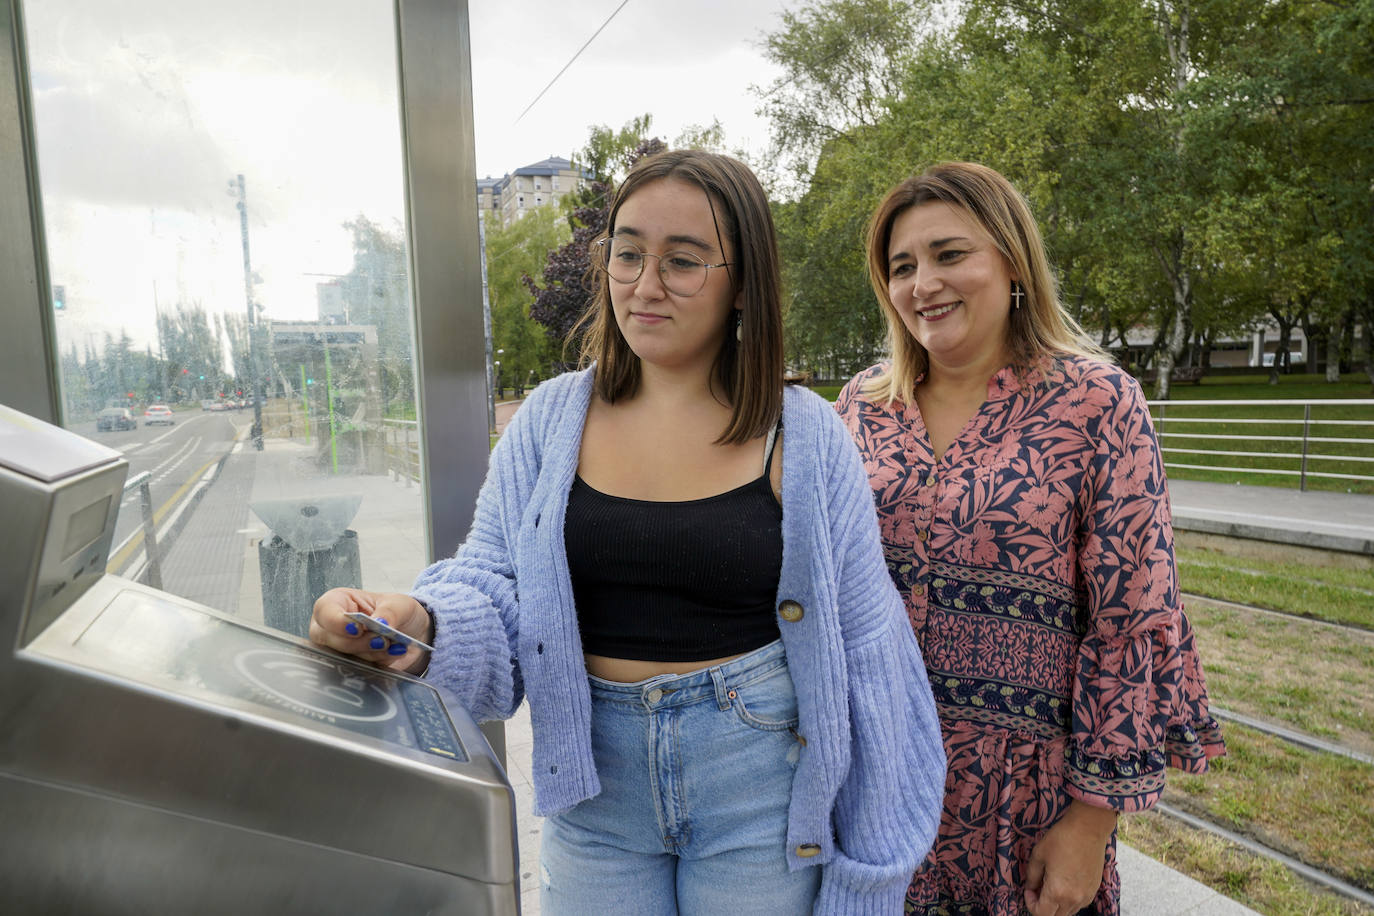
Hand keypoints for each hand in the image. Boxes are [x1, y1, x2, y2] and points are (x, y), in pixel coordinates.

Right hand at [310, 587, 431, 674]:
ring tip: (393, 645)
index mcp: (337, 602)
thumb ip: (389, 612)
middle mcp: (331, 627)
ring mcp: (338, 649)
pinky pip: (358, 670)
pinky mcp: (350, 666)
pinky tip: (393, 654)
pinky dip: (377, 664)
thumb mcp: (398, 604)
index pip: (325, 612)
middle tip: (382, 641)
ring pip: (343, 657)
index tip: (358, 629)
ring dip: (371, 654)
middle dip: (357, 643)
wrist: (412, 632)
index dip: (337, 622)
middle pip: (328, 639)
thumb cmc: (397, 611)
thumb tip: (380, 623)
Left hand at [1023, 800, 1117, 915]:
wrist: (1088, 828)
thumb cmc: (1062, 838)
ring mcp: (1086, 896)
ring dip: (1056, 906)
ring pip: (1067, 913)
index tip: (1028, 890)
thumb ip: (1031, 876)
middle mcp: (1074, 899)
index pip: (1041, 914)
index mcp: (1057, 892)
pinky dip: (1068, 901)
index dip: (1030, 904)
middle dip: (1042, 907)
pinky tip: (1064, 884)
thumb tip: (1030, 887)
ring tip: (1050, 885)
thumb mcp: (1038, 855)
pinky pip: (1078, 904)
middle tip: (1037, 890)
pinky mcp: (1094, 890)